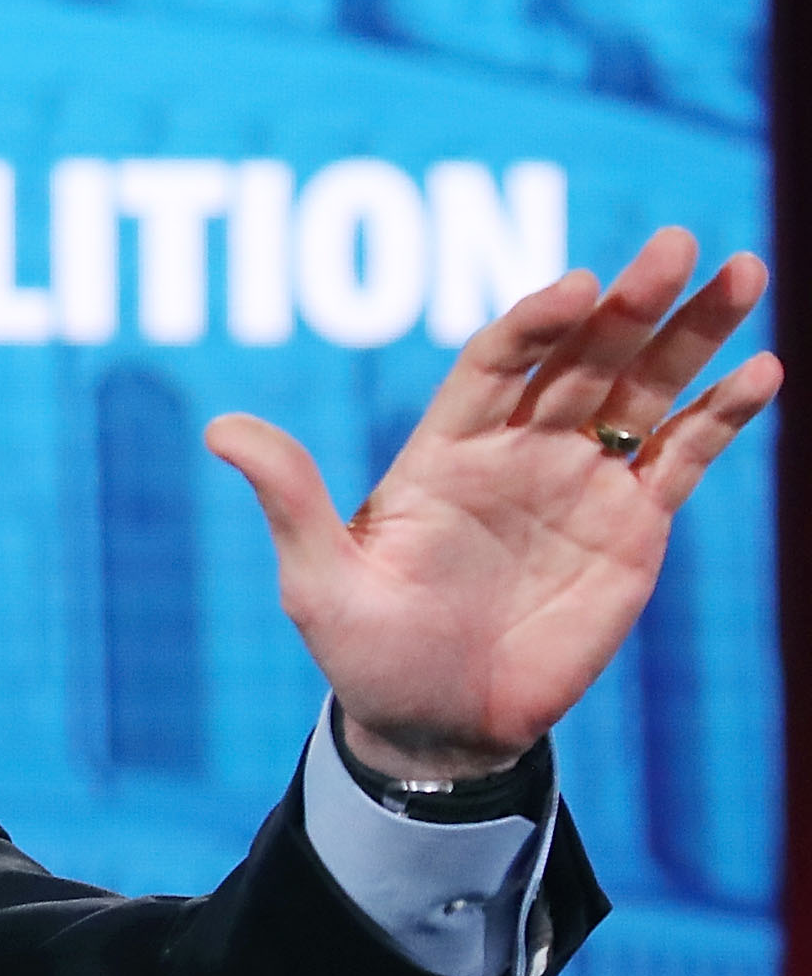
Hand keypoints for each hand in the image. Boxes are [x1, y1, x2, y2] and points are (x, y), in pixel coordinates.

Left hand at [205, 228, 781, 781]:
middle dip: (631, 304)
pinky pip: (683, 460)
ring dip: (691, 335)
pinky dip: (723, 417)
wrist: (437, 728)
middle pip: (582, 358)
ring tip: (739, 272)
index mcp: (446, 449)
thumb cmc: (367, 653)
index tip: (578, 287)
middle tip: (676, 247)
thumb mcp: (319, 580)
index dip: (536, 321)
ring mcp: (581, 484)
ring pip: (644, 391)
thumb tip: (218, 427)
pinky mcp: (632, 530)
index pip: (497, 360)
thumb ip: (290, 499)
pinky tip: (763, 373)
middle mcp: (519, 450)